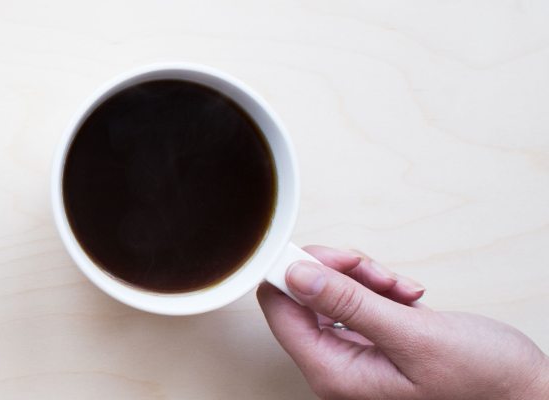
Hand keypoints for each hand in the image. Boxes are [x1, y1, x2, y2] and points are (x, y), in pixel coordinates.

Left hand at [258, 245, 548, 398]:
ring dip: (366, 279)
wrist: (525, 392)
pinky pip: (359, 301)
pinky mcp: (376, 341)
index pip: (279, 310)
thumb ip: (349, 303)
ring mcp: (356, 354)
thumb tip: (296, 275)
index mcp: (333, 373)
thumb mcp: (413, 335)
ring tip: (403, 291)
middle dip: (339, 273)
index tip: (321, 254)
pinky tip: (409, 298)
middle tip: (376, 273)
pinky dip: (382, 290)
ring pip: (333, 293)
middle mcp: (337, 366)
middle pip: (304, 296)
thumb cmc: (483, 381)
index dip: (293, 274)